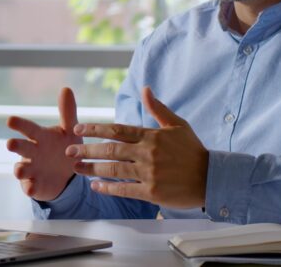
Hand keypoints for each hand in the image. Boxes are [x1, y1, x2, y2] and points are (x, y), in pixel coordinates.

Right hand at [6, 87, 81, 201]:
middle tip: (10, 144)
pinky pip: (30, 187)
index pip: (28, 129)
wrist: (67, 175)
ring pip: (21, 169)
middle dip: (15, 146)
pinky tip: (32, 188)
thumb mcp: (69, 131)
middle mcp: (32, 153)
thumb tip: (66, 88)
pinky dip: (30, 188)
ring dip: (19, 169)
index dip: (20, 125)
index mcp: (39, 137)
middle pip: (21, 148)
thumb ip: (67, 111)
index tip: (10, 120)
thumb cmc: (64, 147)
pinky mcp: (35, 185)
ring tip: (19, 169)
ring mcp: (31, 170)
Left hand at [66, 87, 208, 208]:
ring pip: (114, 169)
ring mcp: (149, 173)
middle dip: (87, 149)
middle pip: (111, 149)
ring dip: (92, 168)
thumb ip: (158, 108)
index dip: (96, 129)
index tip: (78, 130)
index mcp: (152, 135)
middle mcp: (148, 153)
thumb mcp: (177, 125)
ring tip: (77, 168)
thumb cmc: (193, 151)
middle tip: (69, 151)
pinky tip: (95, 187)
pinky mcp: (152, 192)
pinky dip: (108, 188)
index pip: (118, 129)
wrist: (212, 177)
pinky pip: (124, 190)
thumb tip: (145, 89)